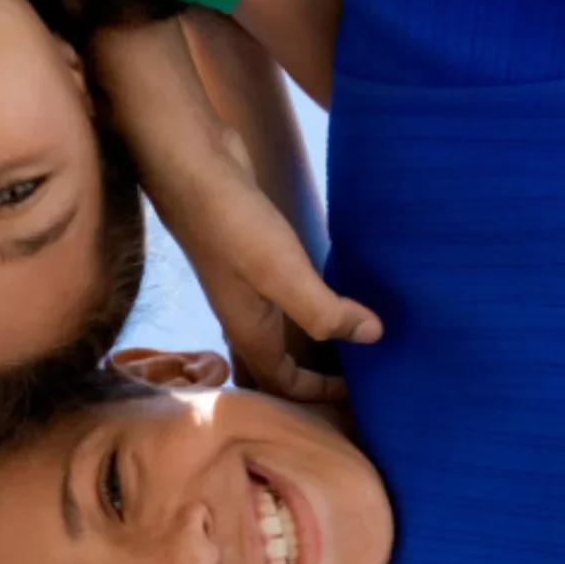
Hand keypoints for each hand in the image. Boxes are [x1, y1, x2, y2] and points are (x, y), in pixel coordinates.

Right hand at [152, 129, 379, 402]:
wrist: (191, 167)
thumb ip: (324, 310)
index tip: (357, 393)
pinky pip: (281, 298)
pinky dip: (305, 307)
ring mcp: (245, 286)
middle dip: (305, 382)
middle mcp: (244, 317)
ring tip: (349, 338)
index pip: (282, 386)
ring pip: (277, 333)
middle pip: (272, 368)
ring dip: (307, 344)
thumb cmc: (232, 225)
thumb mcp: (282, 274)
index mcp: (248, 332)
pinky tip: (326, 288)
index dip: (318, 396)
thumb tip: (373, 337)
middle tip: (350, 377)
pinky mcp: (251, 256)